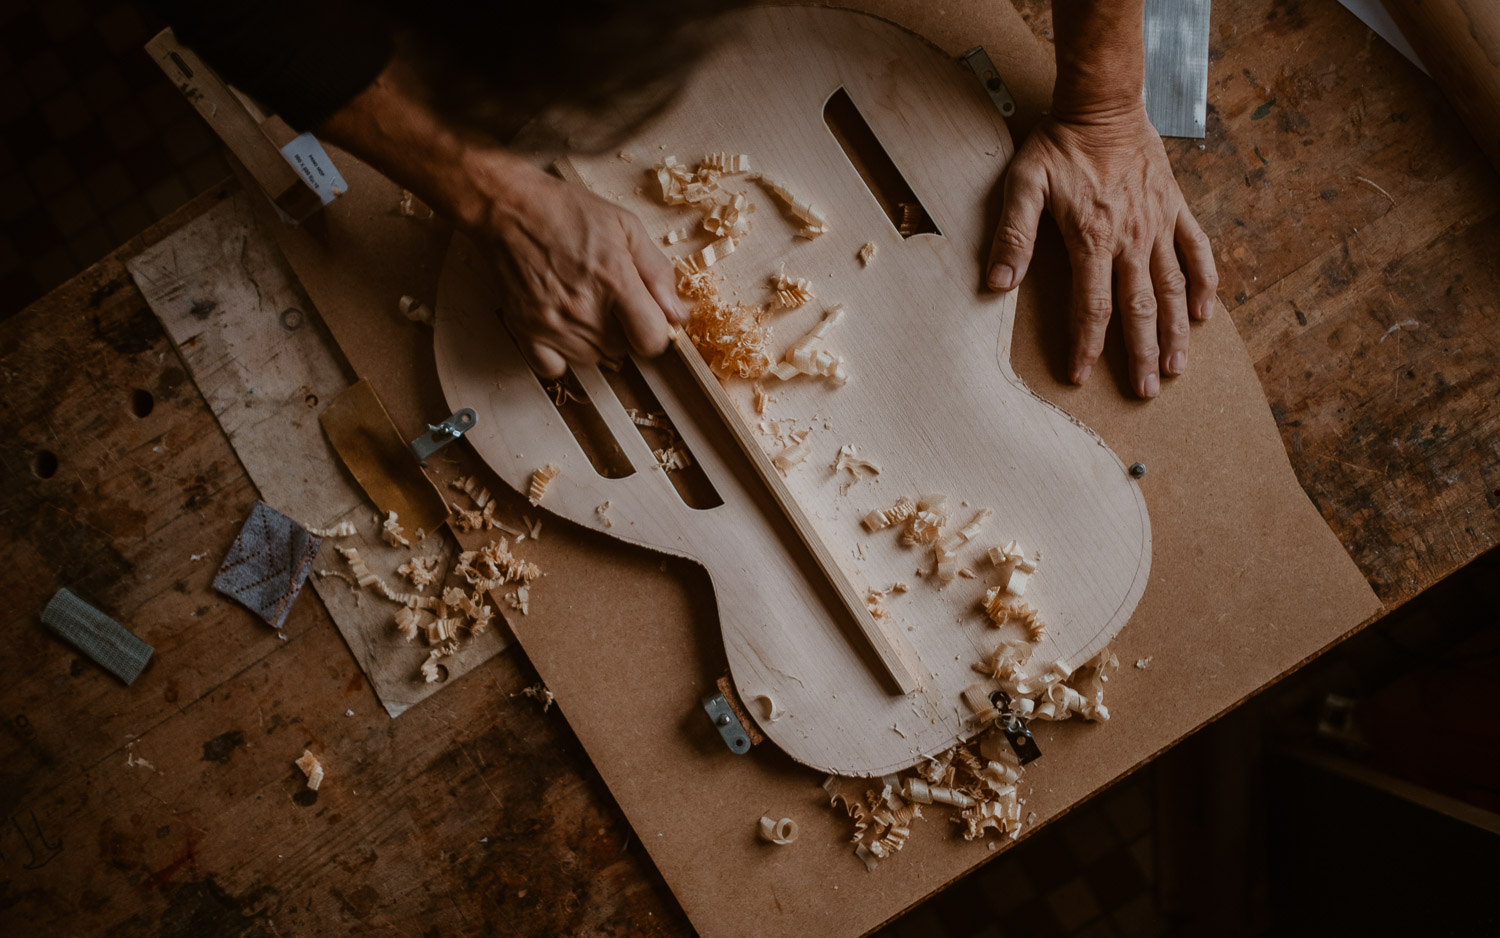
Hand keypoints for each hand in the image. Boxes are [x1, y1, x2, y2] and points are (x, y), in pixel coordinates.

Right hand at [315, 61, 685, 378]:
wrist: (509, 208)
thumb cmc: (568, 212)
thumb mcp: (626, 226)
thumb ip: (658, 272)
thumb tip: (678, 314)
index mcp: (614, 281)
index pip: (651, 341)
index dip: (655, 332)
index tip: (647, 318)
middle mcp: (584, 310)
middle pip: (623, 350)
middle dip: (624, 329)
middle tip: (609, 299)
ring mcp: (552, 324)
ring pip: (592, 359)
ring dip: (596, 341)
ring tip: (584, 305)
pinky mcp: (525, 331)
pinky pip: (554, 368)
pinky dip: (562, 356)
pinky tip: (563, 327)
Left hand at [985, 105, 1217, 397]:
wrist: (1103, 105)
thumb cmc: (1058, 145)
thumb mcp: (1023, 184)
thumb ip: (1013, 234)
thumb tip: (998, 282)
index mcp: (1094, 238)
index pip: (1091, 306)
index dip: (1086, 344)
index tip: (1080, 375)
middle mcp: (1132, 239)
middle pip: (1139, 309)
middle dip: (1141, 354)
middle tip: (1144, 391)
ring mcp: (1159, 225)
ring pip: (1172, 289)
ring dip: (1175, 332)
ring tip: (1175, 369)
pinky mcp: (1176, 209)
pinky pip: (1197, 252)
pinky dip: (1203, 284)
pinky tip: (1203, 315)